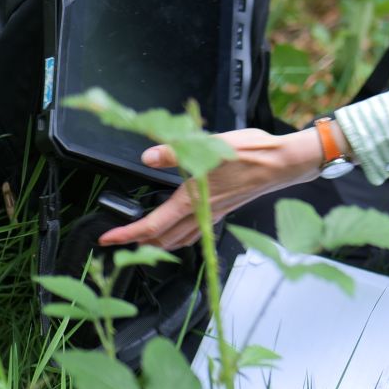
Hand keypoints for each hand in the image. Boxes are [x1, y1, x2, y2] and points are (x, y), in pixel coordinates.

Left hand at [97, 128, 323, 249]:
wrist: (282, 163)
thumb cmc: (252, 154)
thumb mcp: (211, 145)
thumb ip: (176, 151)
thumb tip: (149, 156)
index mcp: (194, 198)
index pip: (153, 224)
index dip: (127, 234)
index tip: (107, 238)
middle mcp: (202, 212)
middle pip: (163, 239)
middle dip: (138, 242)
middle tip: (118, 240)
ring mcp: (213, 214)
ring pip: (179, 239)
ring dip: (158, 243)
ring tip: (142, 241)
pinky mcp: (223, 210)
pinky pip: (194, 232)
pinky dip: (178, 237)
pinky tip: (178, 231)